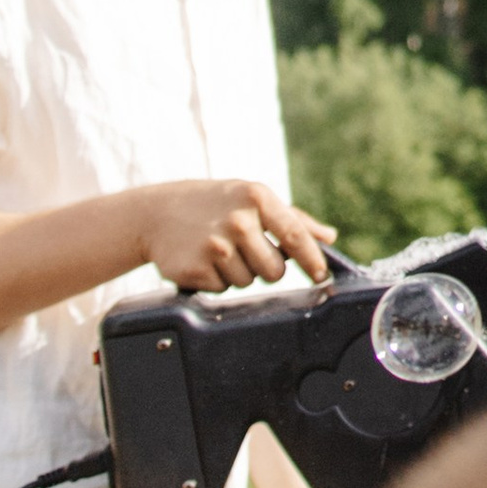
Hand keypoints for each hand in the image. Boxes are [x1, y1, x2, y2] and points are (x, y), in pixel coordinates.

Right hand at [133, 177, 335, 294]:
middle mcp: (238, 220)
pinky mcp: (195, 268)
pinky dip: (216, 280)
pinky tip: (204, 259)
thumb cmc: (216, 204)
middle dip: (265, 267)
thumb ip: (293, 219)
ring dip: (238, 273)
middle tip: (245, 250)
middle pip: (274, 270)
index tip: (322, 275)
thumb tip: (328, 237)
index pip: (295, 234)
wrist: (158, 213)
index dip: (312, 259)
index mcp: (257, 198)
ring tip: (221, 250)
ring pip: (248, 282)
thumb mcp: (253, 199)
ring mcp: (215, 245)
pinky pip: (222, 289)